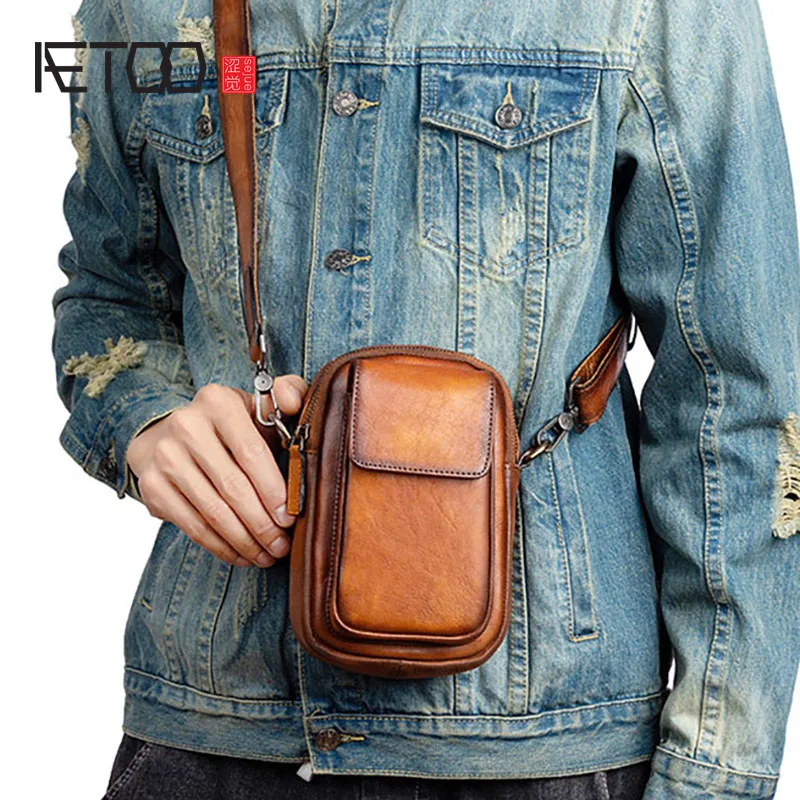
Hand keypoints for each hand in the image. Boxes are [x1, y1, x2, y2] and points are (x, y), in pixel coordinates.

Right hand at [126, 376, 307, 567]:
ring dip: (244, 541)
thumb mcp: (256, 405)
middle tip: (282, 545)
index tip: (290, 517)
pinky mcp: (151, 486)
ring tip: (266, 555)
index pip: (252, 453)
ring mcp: (165, 457)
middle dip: (262, 524)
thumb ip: (286, 395)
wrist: (166, 433)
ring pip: (213, 511)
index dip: (273, 489)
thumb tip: (295, 402)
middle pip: (233, 487)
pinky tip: (240, 554)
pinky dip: (220, 546)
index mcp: (218, 403)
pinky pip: (192, 525)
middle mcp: (187, 426)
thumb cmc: (227, 427)